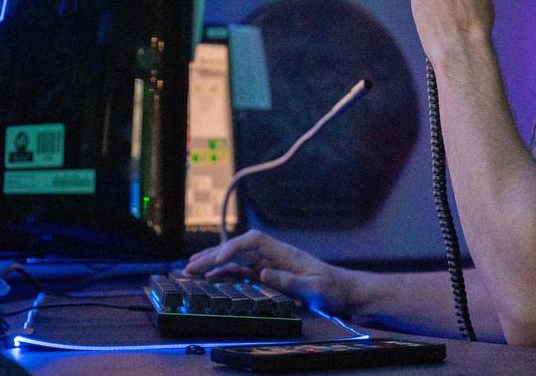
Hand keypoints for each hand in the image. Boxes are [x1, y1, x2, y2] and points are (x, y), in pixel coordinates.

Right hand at [183, 230, 357, 315]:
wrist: (345, 293)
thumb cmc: (333, 289)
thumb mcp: (313, 288)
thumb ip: (288, 280)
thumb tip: (262, 273)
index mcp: (285, 252)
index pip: (253, 241)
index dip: (233, 248)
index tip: (218, 261)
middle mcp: (274, 255)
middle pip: (239, 249)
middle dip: (214, 255)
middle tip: (190, 267)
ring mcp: (271, 265)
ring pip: (236, 261)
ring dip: (214, 264)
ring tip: (190, 270)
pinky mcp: (270, 276)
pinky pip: (243, 273)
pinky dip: (225, 275)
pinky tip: (212, 279)